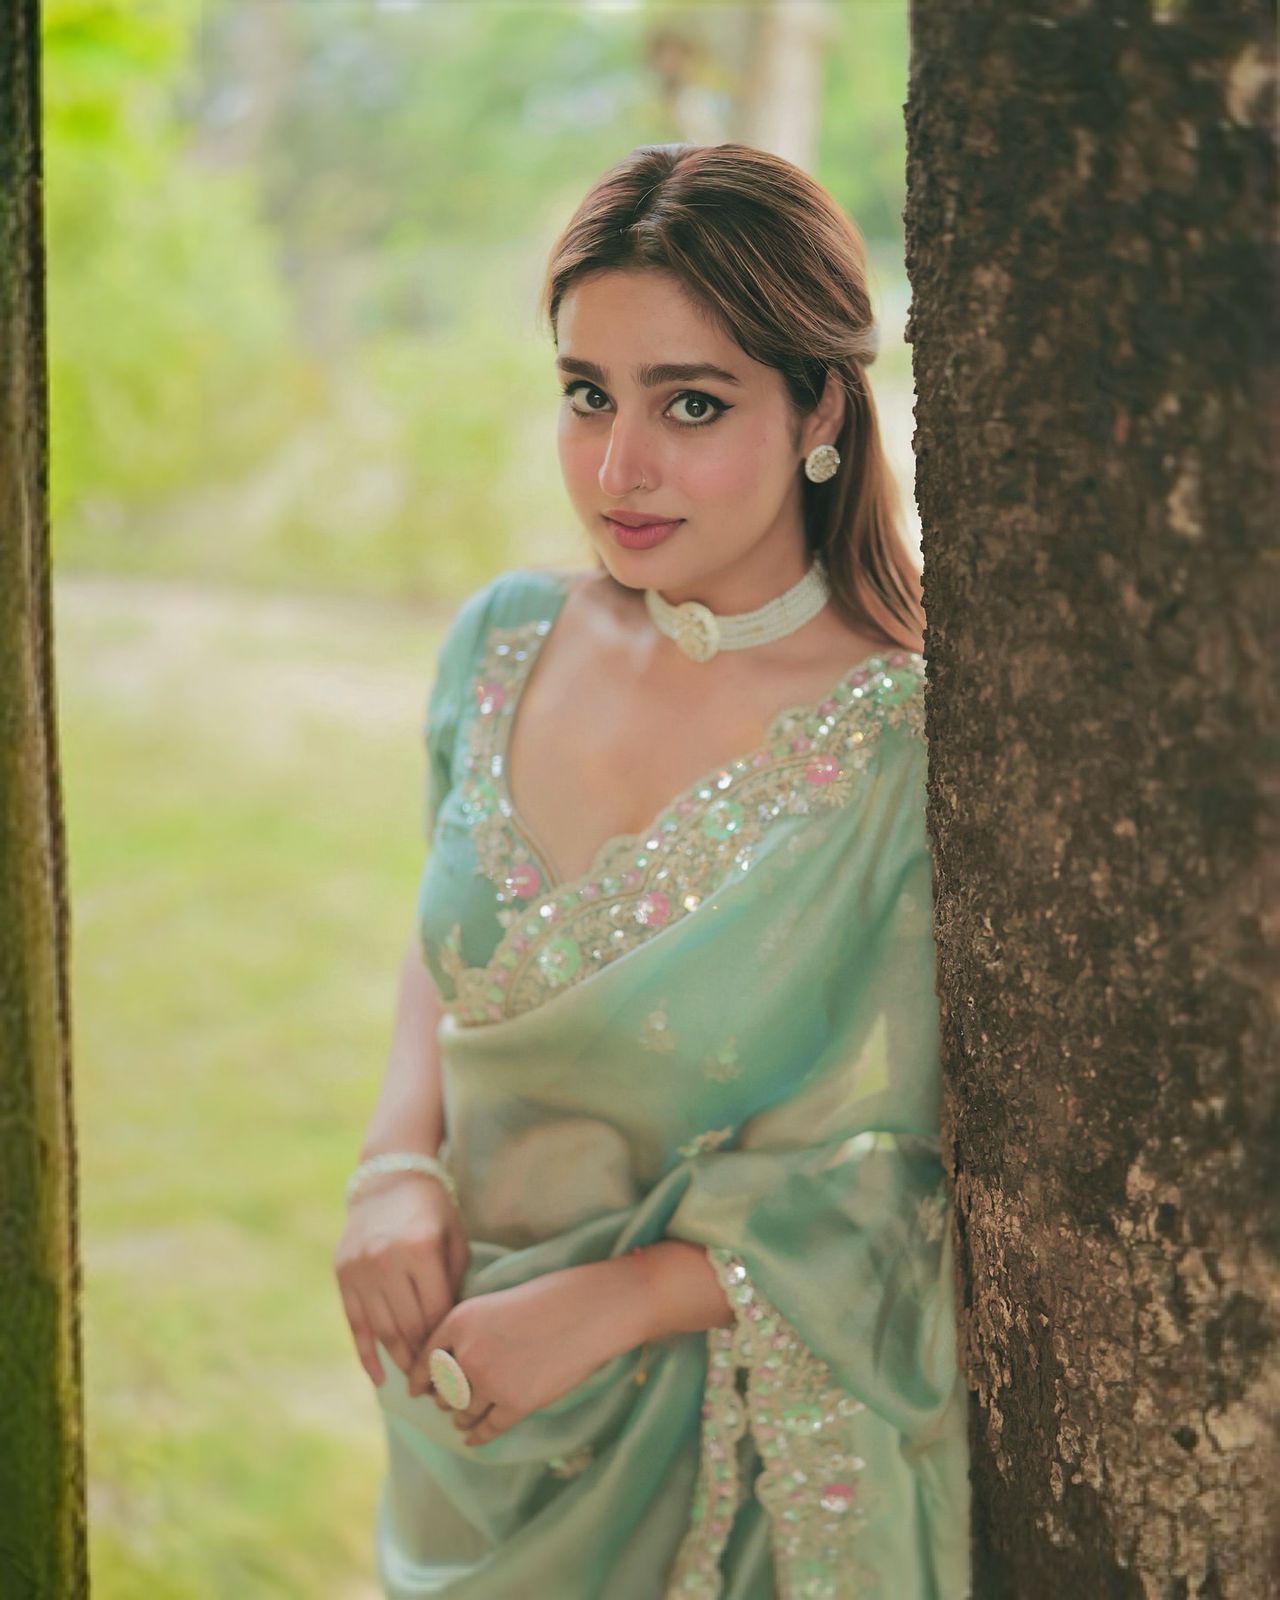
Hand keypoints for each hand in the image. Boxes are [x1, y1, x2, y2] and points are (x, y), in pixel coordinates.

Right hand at [333, 1170, 468, 1385]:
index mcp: (421, 1249)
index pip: (436, 1310)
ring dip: (399, 1359)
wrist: (388, 1179)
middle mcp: (386, 1259)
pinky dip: (367, 1355)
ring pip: (382, 1330)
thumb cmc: (432, 1212)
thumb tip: (451, 1334)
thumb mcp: (454, 1239)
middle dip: (424, 1357)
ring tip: (415, 1381)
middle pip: (408, 1325)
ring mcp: (360, 1268)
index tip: (456, 1361)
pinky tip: (379, 1378)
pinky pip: (355, 1324)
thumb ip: (454, 1283)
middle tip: (438, 1382)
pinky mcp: (342, 1274)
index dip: (446, 1340)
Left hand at [408, 1257, 649, 1446]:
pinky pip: (488, 1428)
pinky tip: (473, 1439)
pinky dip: (478, 1436)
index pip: (425, 1359)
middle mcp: (467, 1353)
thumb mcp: (494, 1304)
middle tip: (446, 1404)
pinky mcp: (516, 1404)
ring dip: (460, 1418)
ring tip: (462, 1421)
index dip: (419, 1379)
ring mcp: (491, 1381)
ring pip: (462, 1412)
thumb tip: (451, 1366)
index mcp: (459, 1321)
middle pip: (443, 1389)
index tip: (418, 1390)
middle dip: (444, 1398)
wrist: (587, 1310)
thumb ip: (469, 1333)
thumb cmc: (547, 1299)